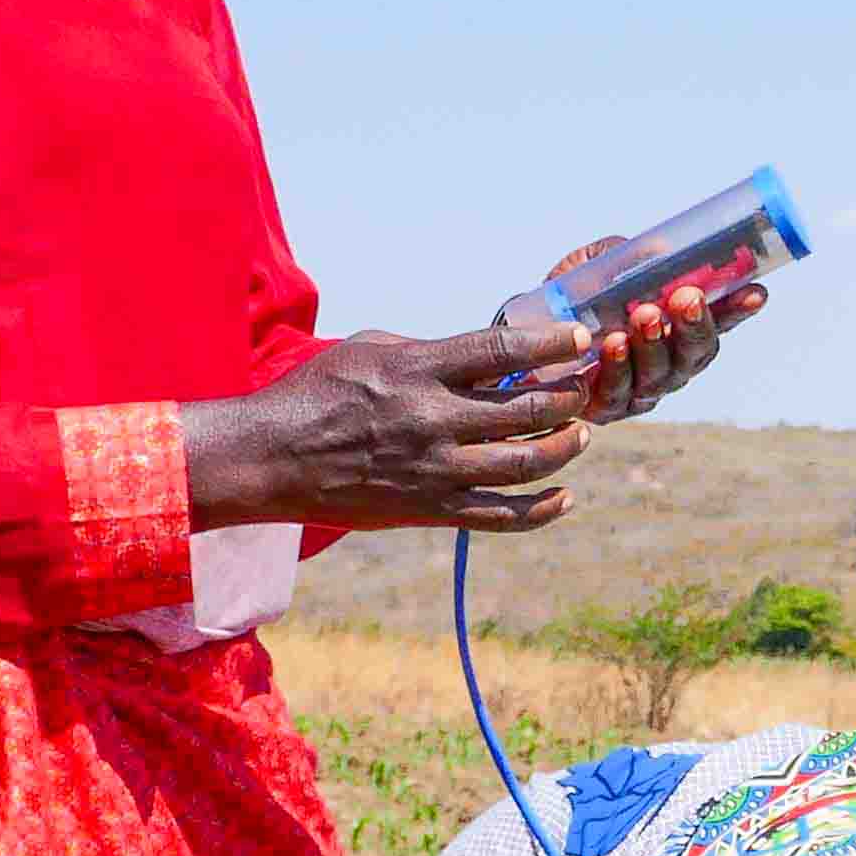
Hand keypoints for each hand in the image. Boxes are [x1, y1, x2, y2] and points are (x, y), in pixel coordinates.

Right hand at [190, 303, 595, 534]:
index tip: (581, 338)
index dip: (551, 345)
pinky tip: (566, 496)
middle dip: (569, 397)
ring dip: (566, 447)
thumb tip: (481, 356)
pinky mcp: (430, 510)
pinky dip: (543, 509)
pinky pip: (502, 516)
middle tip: (582, 388)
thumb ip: (427, 350)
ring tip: (582, 433)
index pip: (503, 351)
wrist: (273, 458)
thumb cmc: (316, 393)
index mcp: (418, 369)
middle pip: (527, 409)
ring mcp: (434, 469)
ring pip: (525, 462)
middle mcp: (433, 419)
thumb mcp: (369, 348)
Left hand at [536, 235, 765, 421]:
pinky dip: (619, 367)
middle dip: (694, 325)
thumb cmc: (570, 300)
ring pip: (662, 374)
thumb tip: (659, 250)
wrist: (521, 335)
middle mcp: (669, 363)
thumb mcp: (599, 267)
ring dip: (656, 343)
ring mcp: (641, 389)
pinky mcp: (606, 407)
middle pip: (697, 353)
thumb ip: (628, 258)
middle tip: (685, 298)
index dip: (740, 309)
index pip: (719, 320)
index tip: (756, 292)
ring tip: (645, 315)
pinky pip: (619, 392)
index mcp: (677, 329)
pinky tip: (615, 344)